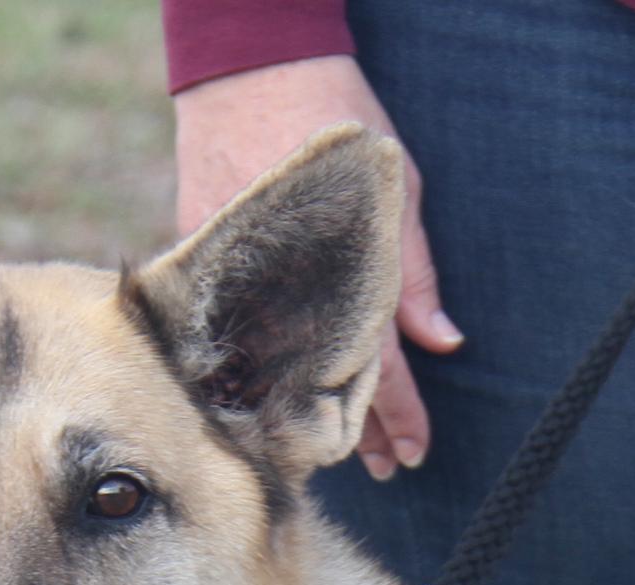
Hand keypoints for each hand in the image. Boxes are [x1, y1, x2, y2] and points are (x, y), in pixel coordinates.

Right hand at [173, 55, 462, 479]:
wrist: (249, 69)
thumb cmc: (334, 122)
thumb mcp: (397, 191)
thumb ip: (412, 272)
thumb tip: (443, 341)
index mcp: (330, 279)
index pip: (375, 367)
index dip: (400, 413)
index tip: (418, 450)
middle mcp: (274, 295)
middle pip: (320, 382)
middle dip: (358, 428)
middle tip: (387, 465)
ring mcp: (227, 287)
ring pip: (268, 367)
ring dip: (306, 406)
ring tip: (342, 445)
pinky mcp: (192, 271)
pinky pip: (229, 332)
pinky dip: (254, 362)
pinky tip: (270, 389)